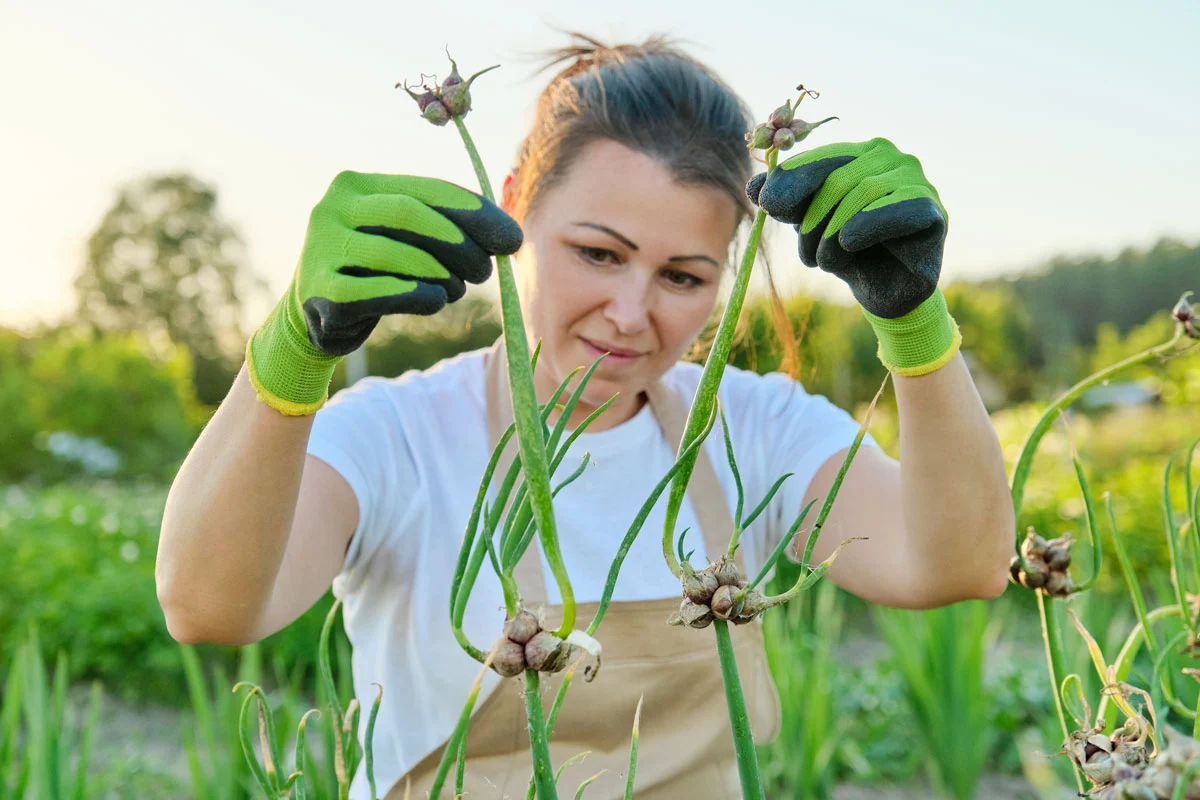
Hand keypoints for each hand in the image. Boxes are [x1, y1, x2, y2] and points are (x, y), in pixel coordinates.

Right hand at [248, 171, 521, 413]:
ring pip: (396, 253)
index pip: (426, 189)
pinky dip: (418, 296)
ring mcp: (320, 248)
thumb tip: (511, 237)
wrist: (315, 316)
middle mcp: (331, 208)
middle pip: (409, 214)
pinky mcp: (322, 290)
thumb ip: (447, 228)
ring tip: (457, 290)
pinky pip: (382, 291)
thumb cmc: (374, 271)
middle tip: (485, 270)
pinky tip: (435, 301)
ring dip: (440, 274)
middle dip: (458, 242)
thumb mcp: (405, 240)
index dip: (474, 213)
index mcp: (356, 185)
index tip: (511, 239)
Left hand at [747, 137, 946, 319]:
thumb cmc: (847, 253)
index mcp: (858, 155)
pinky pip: (900, 209)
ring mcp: (916, 182)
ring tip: (825, 262)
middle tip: (806, 254)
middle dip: (812, 218)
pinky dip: (868, 226)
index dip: (791, 180)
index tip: (767, 205)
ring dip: (834, 234)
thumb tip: (753, 186)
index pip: (820, 159)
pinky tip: (850, 243)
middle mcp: (890, 159)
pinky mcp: (935, 212)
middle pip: (838, 178)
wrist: (884, 292)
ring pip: (864, 193)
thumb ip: (785, 203)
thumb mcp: (808, 226)